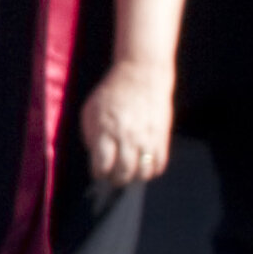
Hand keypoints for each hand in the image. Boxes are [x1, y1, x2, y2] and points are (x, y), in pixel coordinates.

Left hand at [79, 55, 176, 190]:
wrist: (142, 74)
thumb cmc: (113, 92)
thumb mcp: (90, 110)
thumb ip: (90, 135)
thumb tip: (96, 156)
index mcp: (105, 130)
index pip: (101, 166)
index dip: (99, 172)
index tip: (100, 170)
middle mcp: (126, 137)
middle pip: (122, 174)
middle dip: (116, 179)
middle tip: (115, 174)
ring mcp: (146, 138)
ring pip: (142, 173)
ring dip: (135, 177)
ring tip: (131, 170)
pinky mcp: (162, 136)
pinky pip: (159, 165)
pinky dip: (152, 170)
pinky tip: (145, 163)